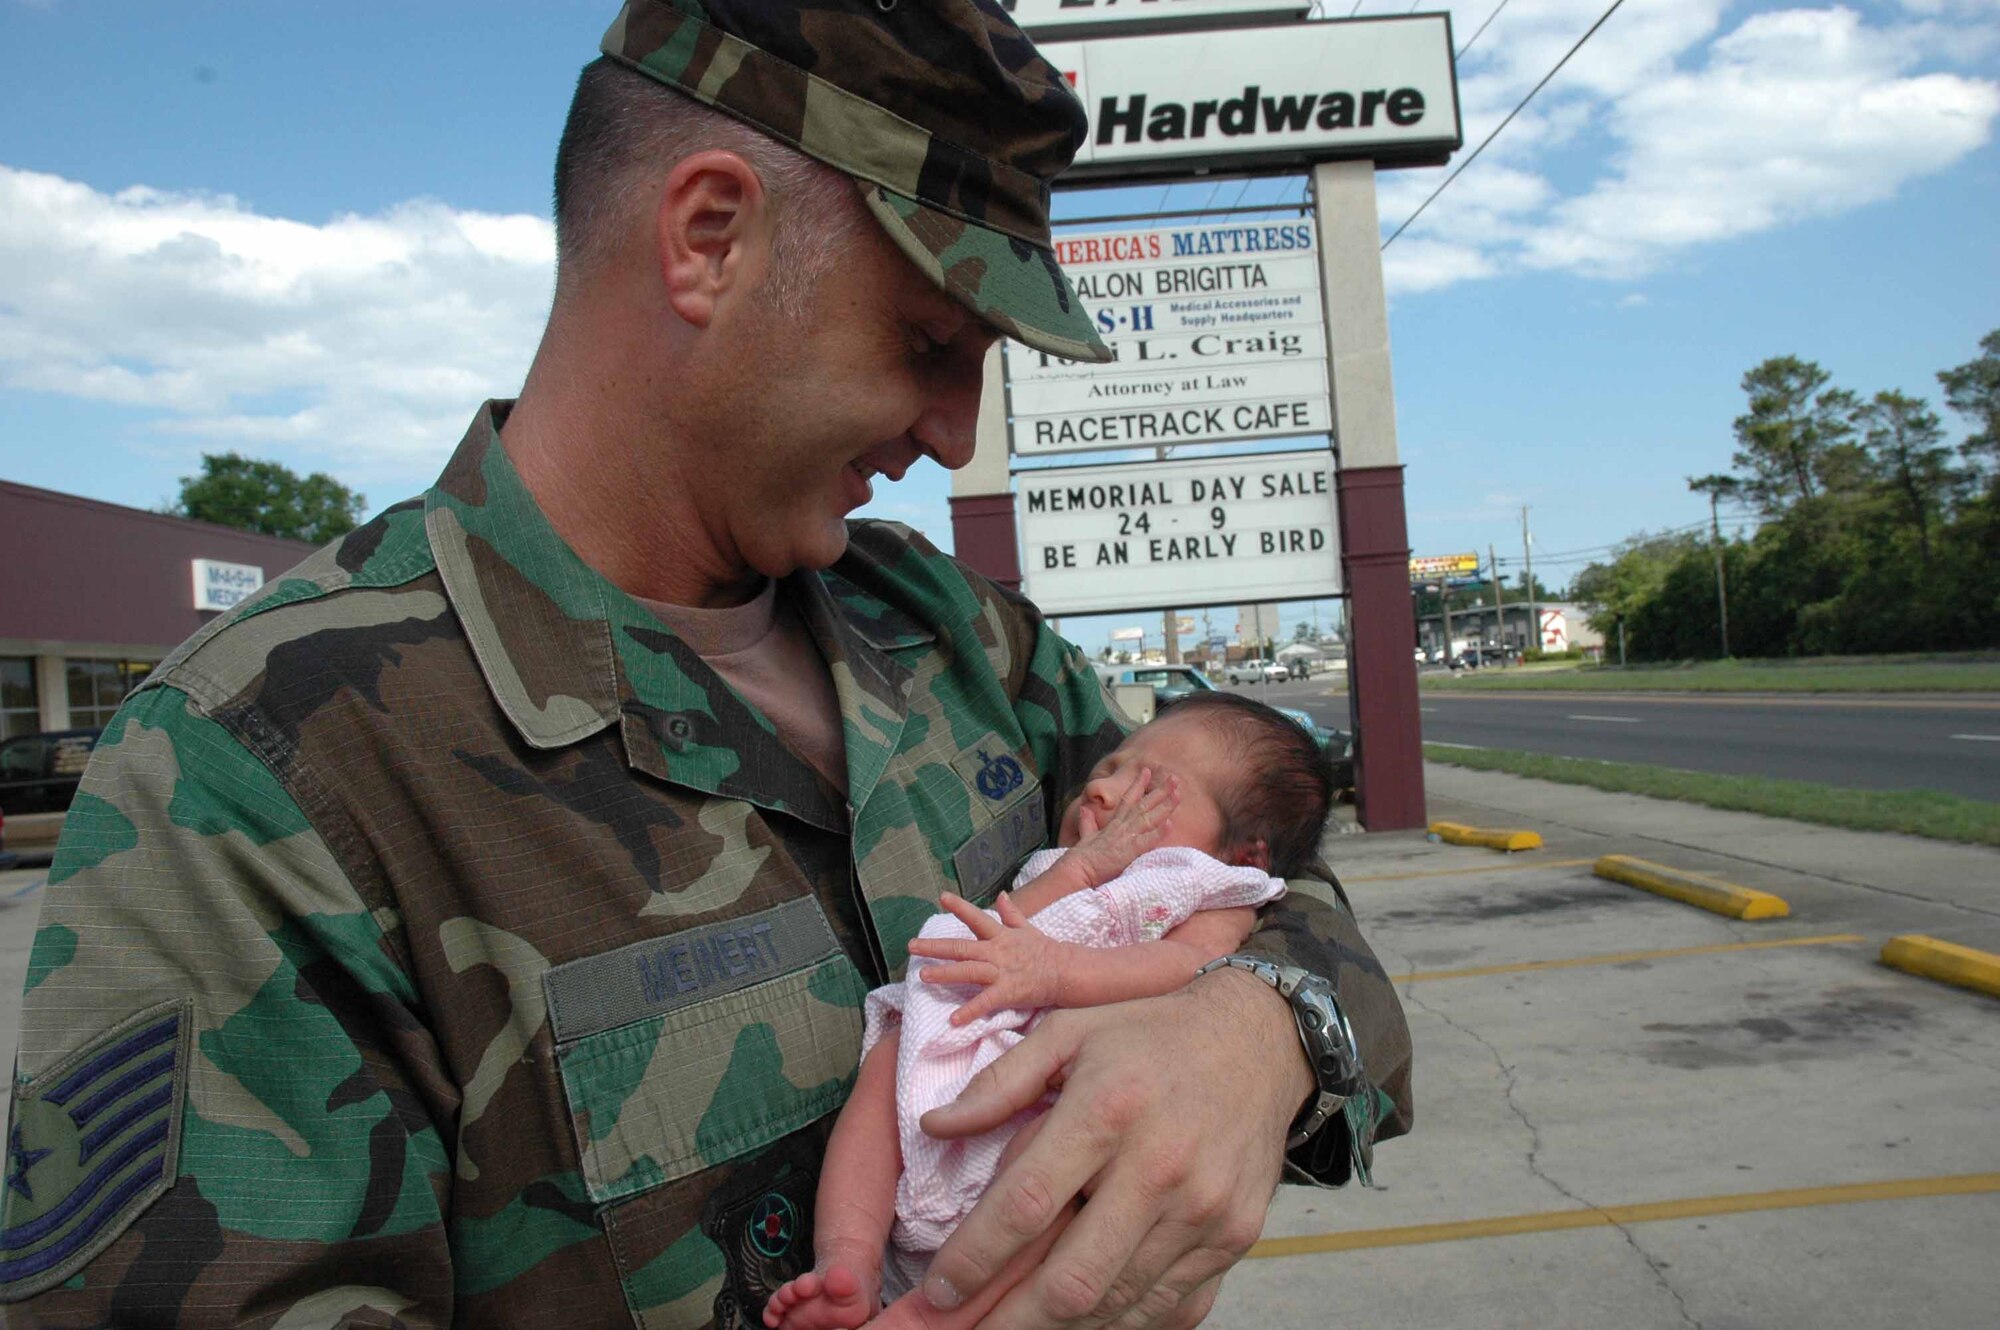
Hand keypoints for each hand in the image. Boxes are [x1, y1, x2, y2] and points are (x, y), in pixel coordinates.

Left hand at [907, 893, 1075, 1024]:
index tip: (942, 896)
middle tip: (911, 946)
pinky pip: (986, 1002)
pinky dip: (970, 1011)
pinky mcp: (1008, 992)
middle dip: (935, 947)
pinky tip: (953, 1019)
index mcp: (1001, 936)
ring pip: (968, 971)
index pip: (976, 918)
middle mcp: (997, 952)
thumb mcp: (1028, 928)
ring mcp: (1002, 972)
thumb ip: (1011, 913)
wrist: (1067, 971)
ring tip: (923, 977)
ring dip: (945, 974)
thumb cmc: (1046, 951)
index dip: (959, 907)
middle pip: (961, 947)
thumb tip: (1001, 895)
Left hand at [914, 969, 1311, 1329]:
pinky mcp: (1234, 1238)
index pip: (1027, 1205)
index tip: (938, 1289)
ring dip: (1060, 1329)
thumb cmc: (1151, 1035)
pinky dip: (1119, 1323)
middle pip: (1073, 1279)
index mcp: (1109, 1110)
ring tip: (1017, 1329)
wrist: (1259, 1043)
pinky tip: (1083, 1322)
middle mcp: (1161, 1167)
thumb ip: (1000, 1083)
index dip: (974, 1258)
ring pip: (1118, 1304)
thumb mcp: (1069, 1032)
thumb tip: (935, 1125)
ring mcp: (1203, 1211)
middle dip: (1011, 1322)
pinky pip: (1168, 1307)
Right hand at [1069, 769, 1179, 886]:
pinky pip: (1147, 840)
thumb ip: (1087, 822)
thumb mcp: (1086, 837)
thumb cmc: (1083, 858)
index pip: (1128, 798)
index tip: (1147, 770)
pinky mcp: (1129, 851)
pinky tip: (1171, 825)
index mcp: (1113, 823)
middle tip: (1175, 778)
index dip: (1138, 784)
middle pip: (1144, 804)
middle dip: (1160, 791)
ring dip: (1164, 806)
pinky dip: (1159, 833)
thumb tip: (1085, 808)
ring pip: (1149, 818)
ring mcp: (1126, 837)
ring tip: (1178, 794)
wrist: (1077, 870)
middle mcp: (1121, 826)